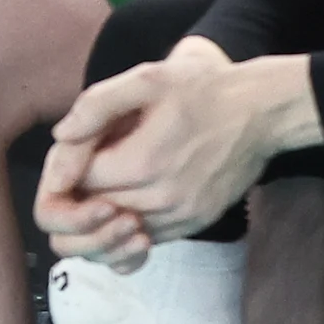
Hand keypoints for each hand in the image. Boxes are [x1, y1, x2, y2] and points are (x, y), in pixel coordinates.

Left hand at [34, 38, 312, 264]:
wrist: (262, 112)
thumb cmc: (203, 89)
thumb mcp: (147, 79)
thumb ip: (97, 105)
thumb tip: (61, 136)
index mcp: (142, 163)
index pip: (75, 185)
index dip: (65, 167)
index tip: (75, 147)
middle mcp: (160, 200)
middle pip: (90, 215)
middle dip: (77, 192)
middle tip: (85, 165)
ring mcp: (180, 218)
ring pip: (113, 237)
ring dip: (99, 215)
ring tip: (105, 181)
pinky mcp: (193, 225)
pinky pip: (144, 244)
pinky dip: (125, 230)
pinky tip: (124, 203)